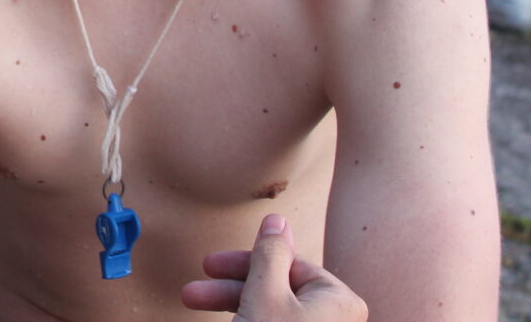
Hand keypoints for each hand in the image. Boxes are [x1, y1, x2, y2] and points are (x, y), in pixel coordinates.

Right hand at [183, 213, 367, 319]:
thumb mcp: (265, 293)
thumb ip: (269, 253)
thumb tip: (277, 220)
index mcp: (339, 299)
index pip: (289, 264)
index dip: (246, 263)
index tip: (210, 264)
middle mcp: (335, 320)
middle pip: (276, 288)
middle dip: (229, 288)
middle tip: (192, 291)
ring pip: (271, 311)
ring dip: (231, 305)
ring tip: (190, 305)